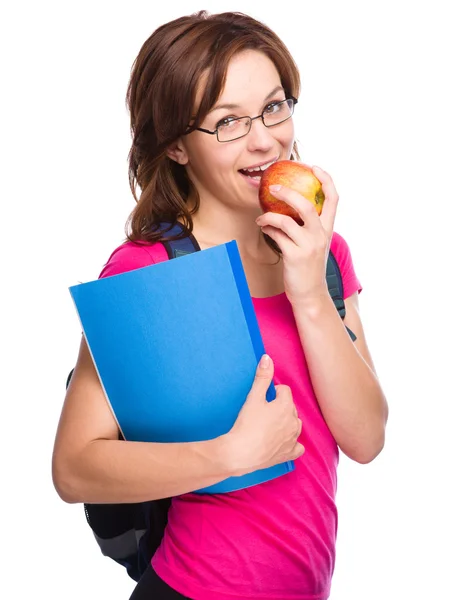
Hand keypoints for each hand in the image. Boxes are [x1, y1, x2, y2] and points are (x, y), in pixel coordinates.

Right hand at [226, 354, 303, 475]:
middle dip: (279, 406)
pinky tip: (284, 442)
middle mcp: (294, 422)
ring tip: (271, 424)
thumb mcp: (253, 397)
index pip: (285, 391)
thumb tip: (267, 358)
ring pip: (295, 425)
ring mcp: (293, 439)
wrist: (241, 452)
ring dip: (287, 422)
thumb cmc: (247, 424)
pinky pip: (298, 447)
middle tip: (263, 411)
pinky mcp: (289, 453)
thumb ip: (262, 377)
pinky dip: (293, 444)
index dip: (273, 392)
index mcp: (286, 406)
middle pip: (290, 407)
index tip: (263, 397)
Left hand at [255, 166, 338, 305]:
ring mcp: (308, 245)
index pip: (333, 198)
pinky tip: (263, 228)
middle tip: (273, 187)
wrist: (310, 294)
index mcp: (328, 229)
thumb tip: (288, 206)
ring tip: (261, 216)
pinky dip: (267, 228)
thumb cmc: (308, 267)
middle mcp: (320, 235)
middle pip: (307, 204)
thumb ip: (307, 226)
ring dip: (269, 214)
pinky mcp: (294, 255)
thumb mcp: (314, 244)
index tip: (313, 167)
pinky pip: (276, 235)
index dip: (326, 179)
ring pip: (286, 220)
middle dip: (288, 192)